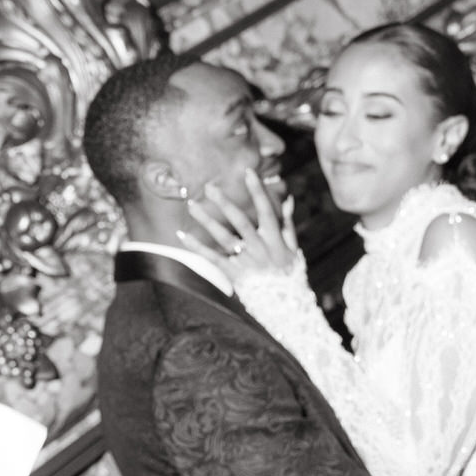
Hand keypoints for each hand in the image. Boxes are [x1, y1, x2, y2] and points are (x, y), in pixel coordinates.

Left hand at [180, 171, 300, 279]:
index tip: (248, 171)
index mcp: (274, 239)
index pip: (266, 210)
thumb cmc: (288, 272)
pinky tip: (182, 235)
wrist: (285, 304)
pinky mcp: (234, 273)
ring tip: (192, 205)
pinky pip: (213, 258)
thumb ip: (287, 222)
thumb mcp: (292, 247)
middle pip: (240, 221)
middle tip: (209, 186)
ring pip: (224, 237)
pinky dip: (197, 247)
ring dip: (207, 220)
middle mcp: (260, 248)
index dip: (258, 190)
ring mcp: (246, 261)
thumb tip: (288, 199)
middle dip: (225, 202)